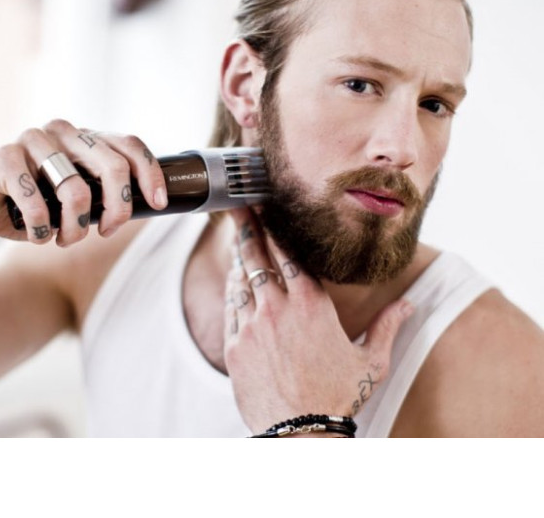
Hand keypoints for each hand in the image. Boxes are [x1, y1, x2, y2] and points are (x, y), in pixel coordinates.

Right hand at [0, 120, 167, 246]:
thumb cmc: (32, 207)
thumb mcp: (76, 200)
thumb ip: (104, 194)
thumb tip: (150, 206)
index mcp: (84, 137)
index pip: (129, 145)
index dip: (150, 174)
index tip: (158, 204)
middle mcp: (62, 131)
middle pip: (112, 166)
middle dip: (118, 209)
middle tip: (106, 232)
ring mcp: (32, 139)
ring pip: (75, 188)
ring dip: (75, 227)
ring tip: (63, 238)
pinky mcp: (4, 157)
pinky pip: (37, 201)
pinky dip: (42, 229)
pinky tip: (37, 234)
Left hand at [224, 208, 413, 435]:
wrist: (300, 435)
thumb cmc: (339, 398)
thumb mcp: (372, 362)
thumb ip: (389, 326)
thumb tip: (410, 304)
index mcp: (312, 303)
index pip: (289, 253)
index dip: (276, 229)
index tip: (268, 209)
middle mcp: (278, 306)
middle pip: (258, 255)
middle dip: (249, 227)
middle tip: (240, 206)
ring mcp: (252, 324)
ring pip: (241, 279)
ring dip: (240, 257)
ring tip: (237, 237)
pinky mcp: (234, 344)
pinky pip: (230, 307)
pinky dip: (232, 289)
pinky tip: (234, 279)